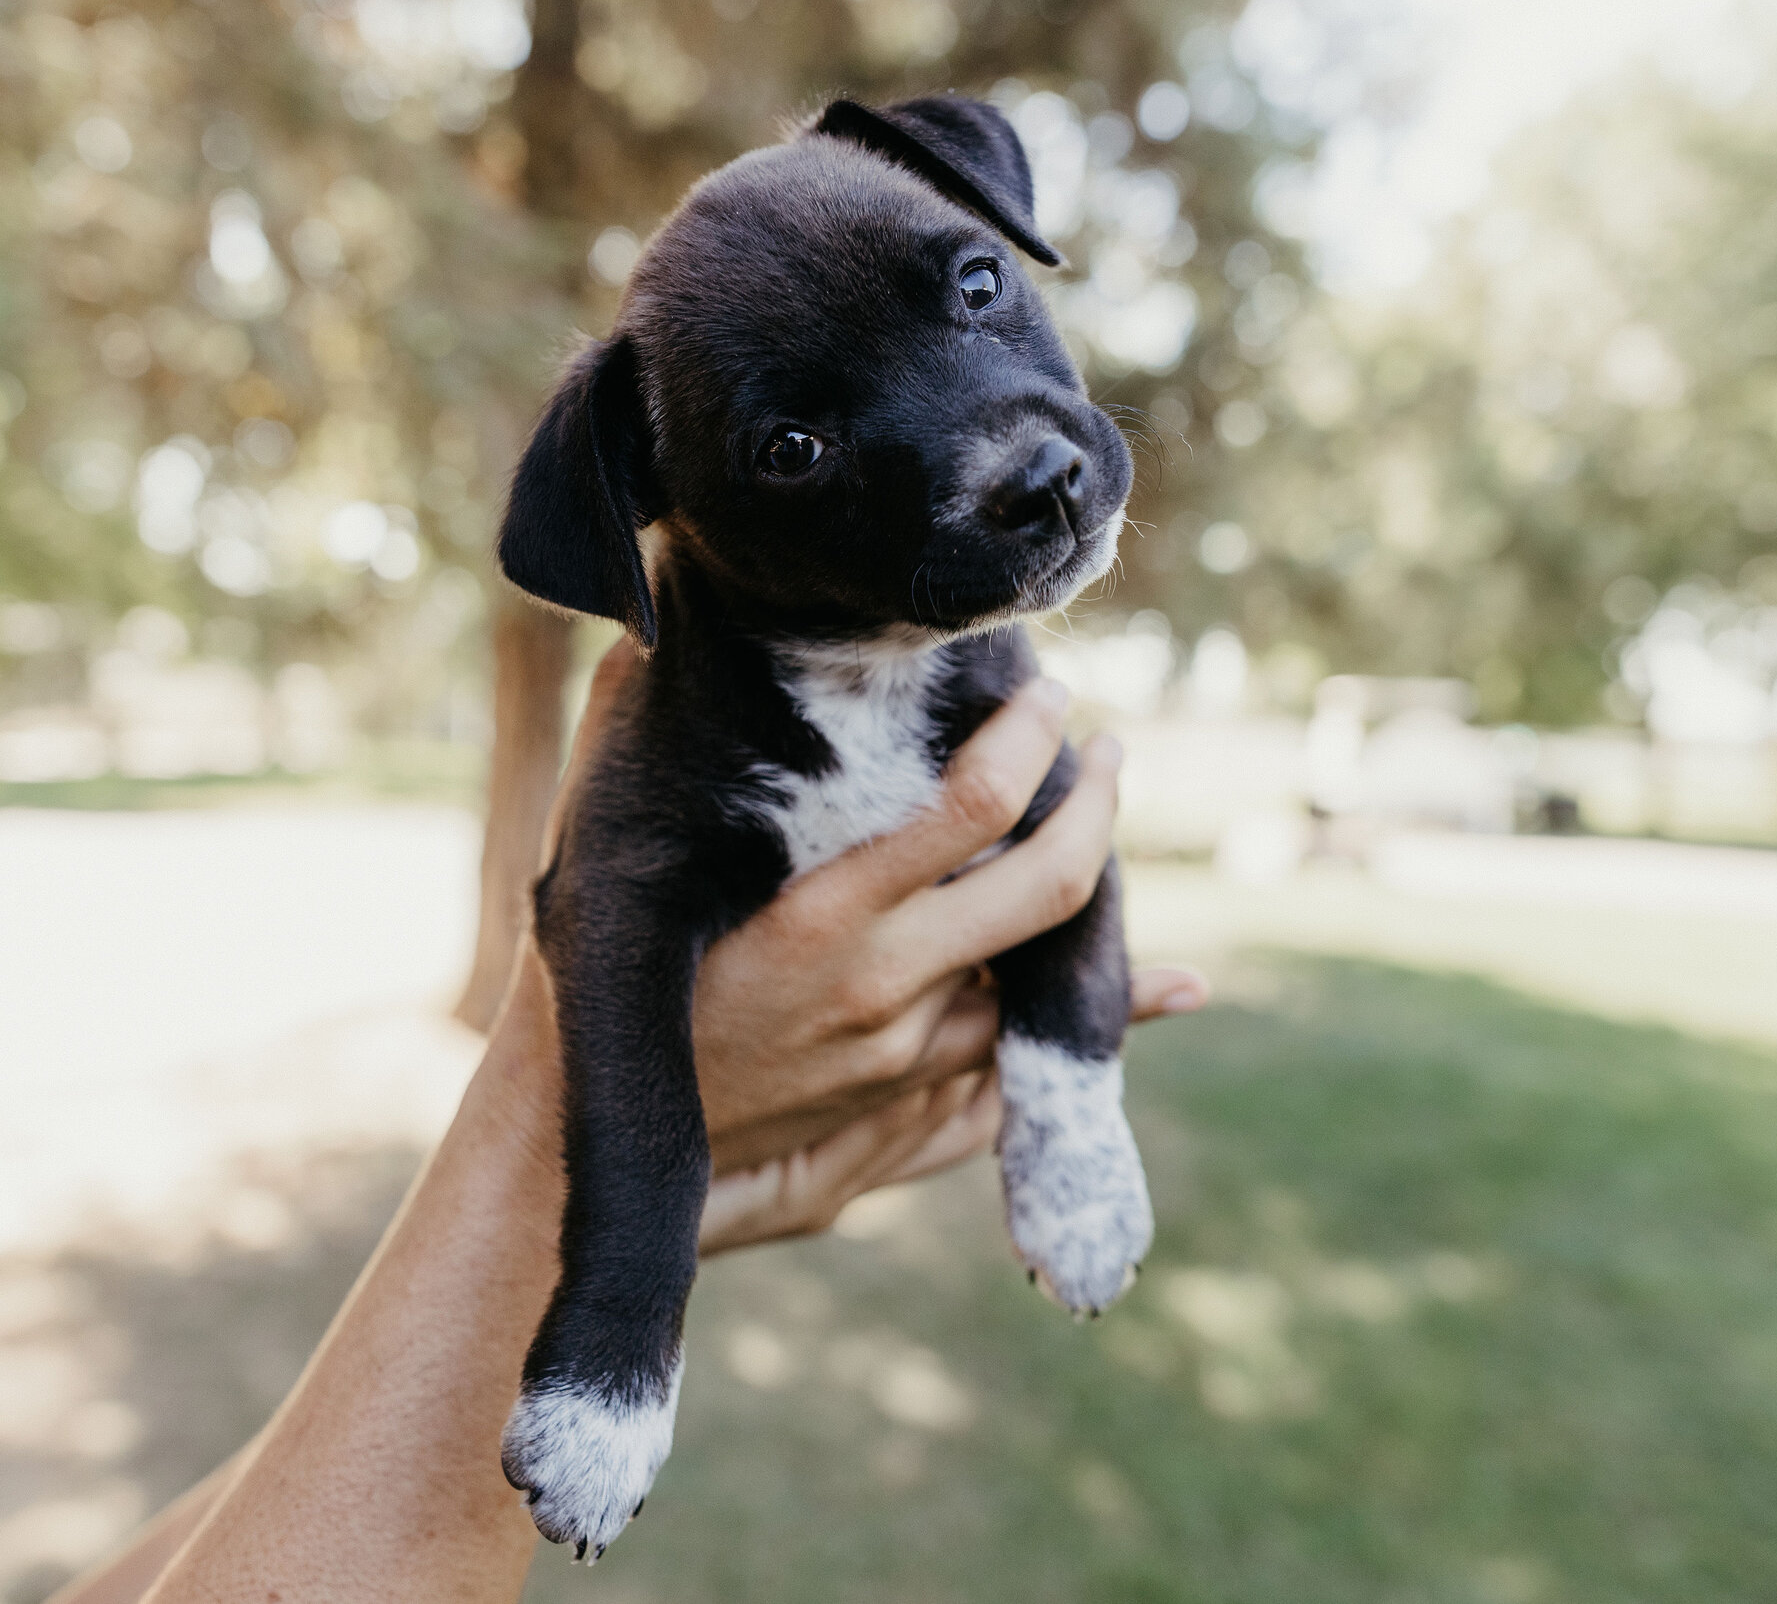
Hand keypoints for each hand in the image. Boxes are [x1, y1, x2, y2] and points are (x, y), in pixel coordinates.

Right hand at [540, 640, 1206, 1256]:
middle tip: (1111, 750)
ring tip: (1108, 812)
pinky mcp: (911, 1100)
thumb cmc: (598, 988)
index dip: (1029, 737)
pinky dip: (1104, 1010)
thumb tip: (643, 624)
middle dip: (1099, 802)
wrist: (601, 1151)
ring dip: (1102, 891)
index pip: (968, 807)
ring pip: (1047, 971)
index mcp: (818, 915)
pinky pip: (1029, 1045)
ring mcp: (906, 1054)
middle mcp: (881, 986)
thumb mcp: (612, 861)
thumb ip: (630, 736)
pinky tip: (1178, 986)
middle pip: (1048, 885)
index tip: (1049, 693)